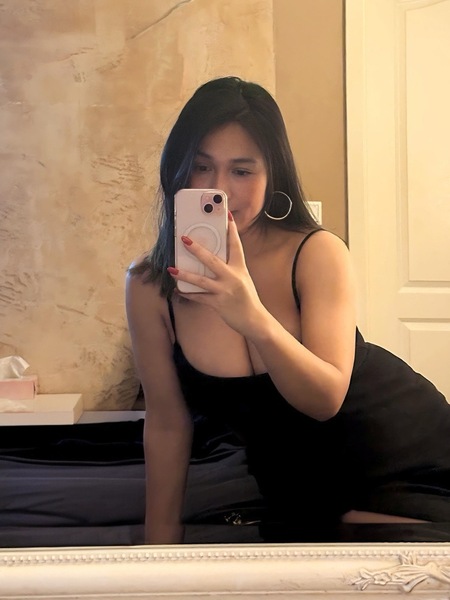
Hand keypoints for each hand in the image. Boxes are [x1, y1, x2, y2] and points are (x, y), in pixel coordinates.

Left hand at [168, 213, 264, 335]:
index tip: (226, 215)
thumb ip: (230, 269)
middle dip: (197, 249)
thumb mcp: (242, 279)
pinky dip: (187, 294)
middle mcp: (233, 277)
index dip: (231, 230)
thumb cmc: (246, 298)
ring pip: (201, 280)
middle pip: (212, 260)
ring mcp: (225, 290)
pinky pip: (199, 297)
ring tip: (172, 269)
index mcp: (240, 268)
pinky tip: (177, 290)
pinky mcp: (218, 303)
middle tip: (184, 239)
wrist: (254, 320)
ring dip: (185, 274)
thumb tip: (211, 259)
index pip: (236, 245)